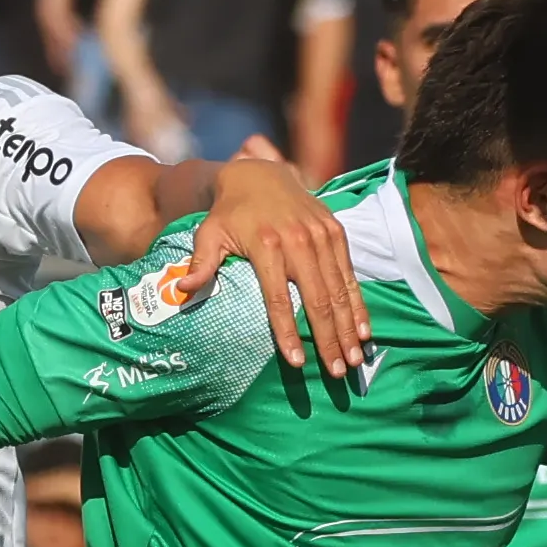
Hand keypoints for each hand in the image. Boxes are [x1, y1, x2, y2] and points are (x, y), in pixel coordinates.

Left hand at [170, 144, 369, 373]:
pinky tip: (364, 330)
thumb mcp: (208, 234)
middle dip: (329, 339)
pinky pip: (349, 273)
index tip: (297, 363)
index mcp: (266, 245)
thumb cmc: (228, 213)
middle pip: (317, 299)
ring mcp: (320, 235)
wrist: (258, 174)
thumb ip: (199, 264)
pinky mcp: (335, 231)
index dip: (288, 332)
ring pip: (338, 290)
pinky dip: (358, 303)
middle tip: (338, 372)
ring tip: (354, 360)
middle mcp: (298, 241)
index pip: (278, 298)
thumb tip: (182, 292)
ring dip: (349, 327)